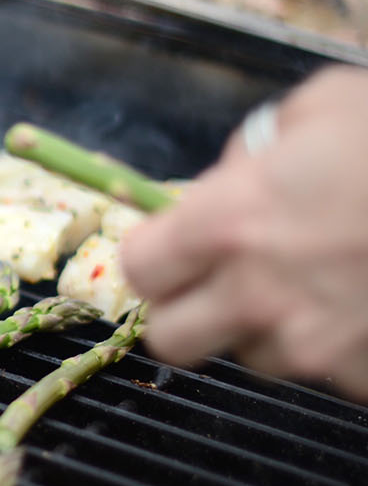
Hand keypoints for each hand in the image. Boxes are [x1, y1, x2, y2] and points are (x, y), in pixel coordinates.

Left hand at [123, 64, 367, 399]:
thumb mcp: (323, 108)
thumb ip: (257, 148)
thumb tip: (236, 177)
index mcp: (230, 221)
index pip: (140, 269)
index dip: (156, 257)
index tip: (175, 248)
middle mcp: (258, 294)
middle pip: (171, 340)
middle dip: (189, 312)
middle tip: (222, 282)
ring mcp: (314, 346)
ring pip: (254, 359)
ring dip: (270, 328)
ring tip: (321, 281)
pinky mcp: (361, 377)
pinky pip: (328, 371)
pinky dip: (341, 345)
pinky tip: (366, 301)